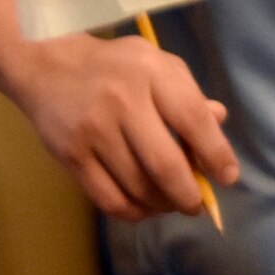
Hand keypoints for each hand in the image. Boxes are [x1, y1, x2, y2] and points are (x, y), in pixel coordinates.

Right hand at [12, 31, 239, 221]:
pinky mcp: (72, 155)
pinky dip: (133, 212)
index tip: (227, 176)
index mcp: (150, 71)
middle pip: (165, 165)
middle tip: (197, 203)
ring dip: (162, 205)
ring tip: (169, 202)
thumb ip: (187, 92)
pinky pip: (110, 200)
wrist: (46, 64)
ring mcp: (94, 129)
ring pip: (138, 188)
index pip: (193, 119)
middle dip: (189, 194)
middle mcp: (123, 100)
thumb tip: (219, 120)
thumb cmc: (113, 64)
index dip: (216, 154)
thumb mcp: (154, 62)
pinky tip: (142, 206)